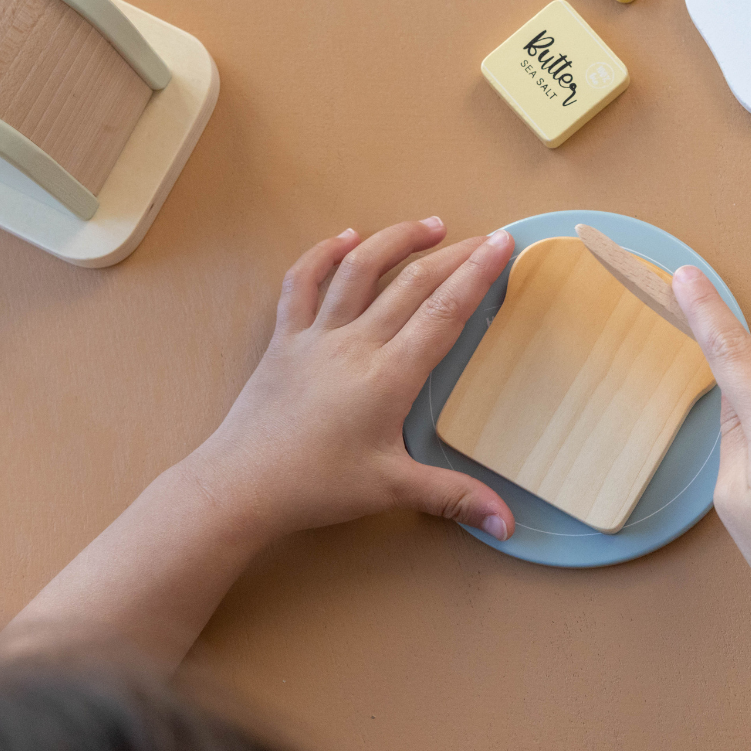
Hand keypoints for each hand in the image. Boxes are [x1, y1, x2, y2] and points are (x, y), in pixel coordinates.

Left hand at [193, 218, 516, 543]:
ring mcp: (315, 335)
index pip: (443, 312)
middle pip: (412, 284)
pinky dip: (322, 254)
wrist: (242, 484)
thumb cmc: (317, 486)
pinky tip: (344, 237)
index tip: (502, 244)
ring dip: (395, 240)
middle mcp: (355, 343)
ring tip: (429, 225)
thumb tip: (509, 525)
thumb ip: (454, 498)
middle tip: (484, 237)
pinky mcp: (283, 338)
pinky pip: (300, 283)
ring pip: (358, 270)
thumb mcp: (390, 490)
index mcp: (388, 376)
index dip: (477, 274)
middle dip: (453, 255)